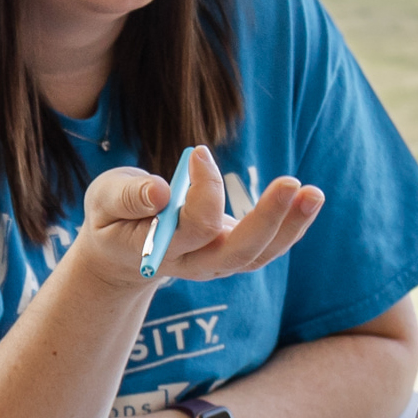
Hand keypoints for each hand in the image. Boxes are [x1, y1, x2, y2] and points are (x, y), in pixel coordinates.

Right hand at [78, 146, 322, 288]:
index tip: (199, 152)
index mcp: (159, 250)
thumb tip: (161, 191)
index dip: (205, 189)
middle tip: (291, 182)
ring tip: (314, 193)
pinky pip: (268, 247)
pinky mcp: (233, 252)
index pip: (195, 226)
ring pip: (260, 255)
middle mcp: (195, 264)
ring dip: (291, 225)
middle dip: (268, 218)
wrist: (120, 254)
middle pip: (238, 251)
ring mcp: (217, 263)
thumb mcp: (103, 200)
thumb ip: (127, 197)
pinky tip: (307, 198)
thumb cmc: (111, 218)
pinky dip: (290, 225)